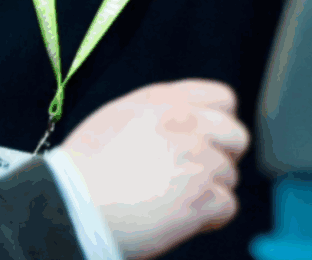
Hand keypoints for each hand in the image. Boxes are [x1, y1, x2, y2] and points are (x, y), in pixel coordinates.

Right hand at [59, 80, 248, 259]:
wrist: (65, 209)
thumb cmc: (82, 170)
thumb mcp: (120, 117)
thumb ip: (161, 111)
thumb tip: (184, 119)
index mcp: (169, 100)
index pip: (223, 98)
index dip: (219, 122)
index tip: (207, 141)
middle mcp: (189, 123)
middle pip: (236, 136)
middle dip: (221, 157)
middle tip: (195, 177)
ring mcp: (199, 159)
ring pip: (229, 175)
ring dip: (209, 191)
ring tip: (174, 203)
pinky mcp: (202, 196)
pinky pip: (227, 207)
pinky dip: (210, 219)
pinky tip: (183, 222)